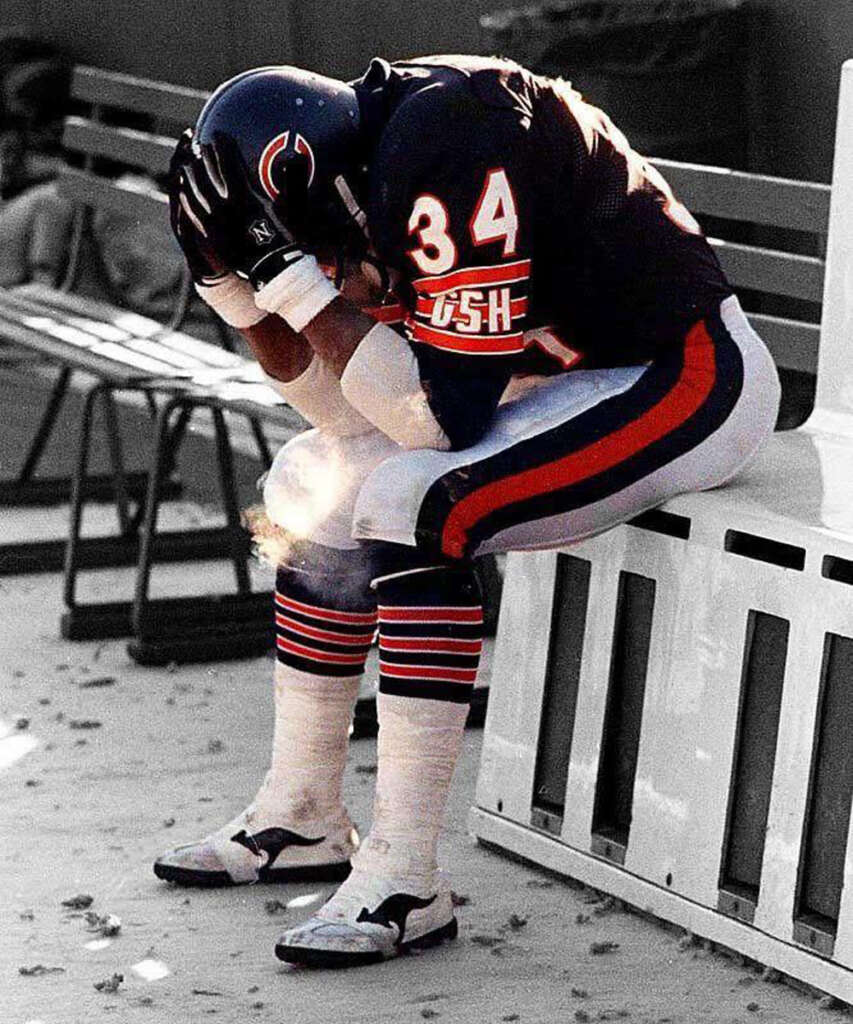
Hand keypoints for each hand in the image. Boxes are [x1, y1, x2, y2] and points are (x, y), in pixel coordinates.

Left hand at [172, 133, 306, 287]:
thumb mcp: (291, 210)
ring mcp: (214, 222)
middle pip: (207, 174)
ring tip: (187, 162)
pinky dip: (187, 197)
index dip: (223, 147)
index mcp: (244, 197)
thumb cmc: (285, 241)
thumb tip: (297, 157)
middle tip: (200, 144)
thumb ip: (290, 181)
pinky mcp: (209, 234)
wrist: (272, 272)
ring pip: (195, 191)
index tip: (220, 136)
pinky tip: (183, 189)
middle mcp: (225, 207)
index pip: (228, 163)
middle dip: (203, 156)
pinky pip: (192, 212)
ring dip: (190, 173)